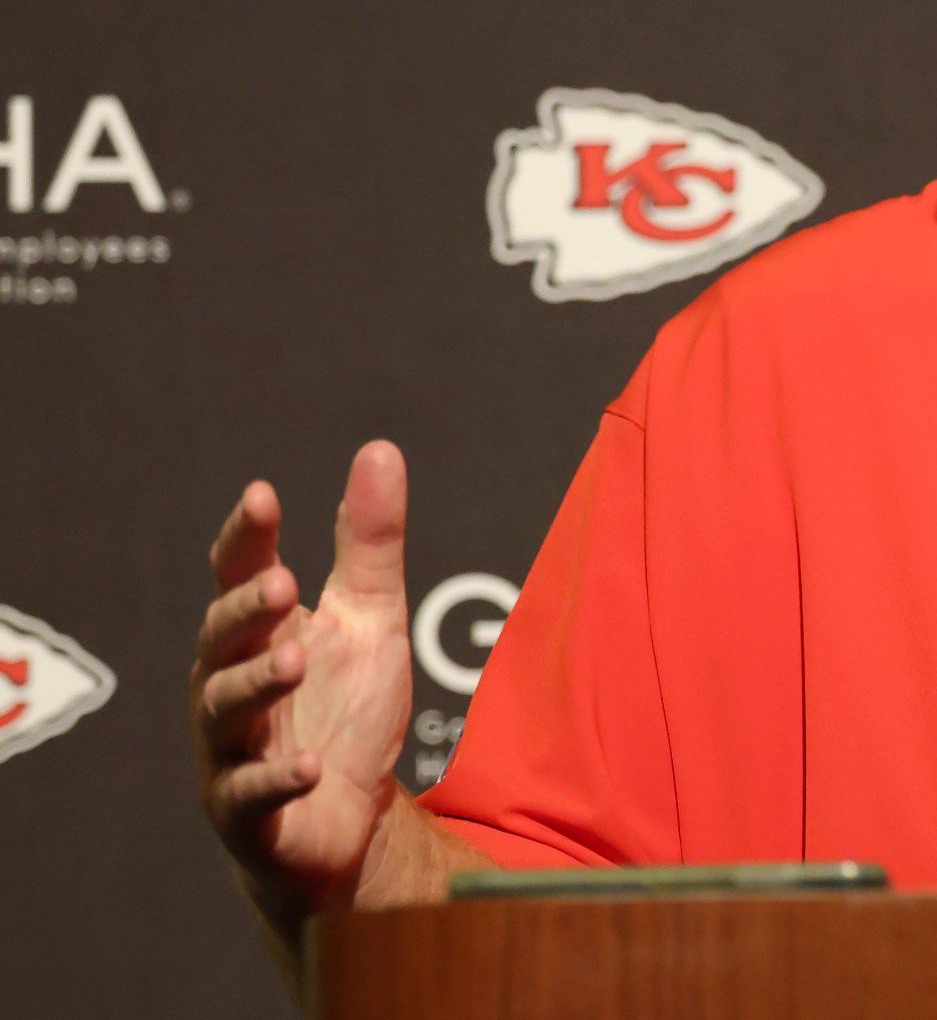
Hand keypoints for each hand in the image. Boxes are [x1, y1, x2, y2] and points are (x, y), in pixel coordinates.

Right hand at [190, 441, 413, 912]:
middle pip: (223, 639)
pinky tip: (310, 768)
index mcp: (259, 633)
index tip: (262, 496)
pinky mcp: (250, 813)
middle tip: (281, 584)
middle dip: (247, 610)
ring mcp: (234, 750)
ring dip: (256, 684)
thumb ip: (369, 543)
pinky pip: (253, 796)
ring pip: (227, 711)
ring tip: (293, 660)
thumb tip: (380, 449)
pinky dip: (279, 780)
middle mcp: (230, 685)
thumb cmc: (347, 708)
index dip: (246, 538)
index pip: (240, 575)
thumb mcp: (371, 618)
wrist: (348, 819)